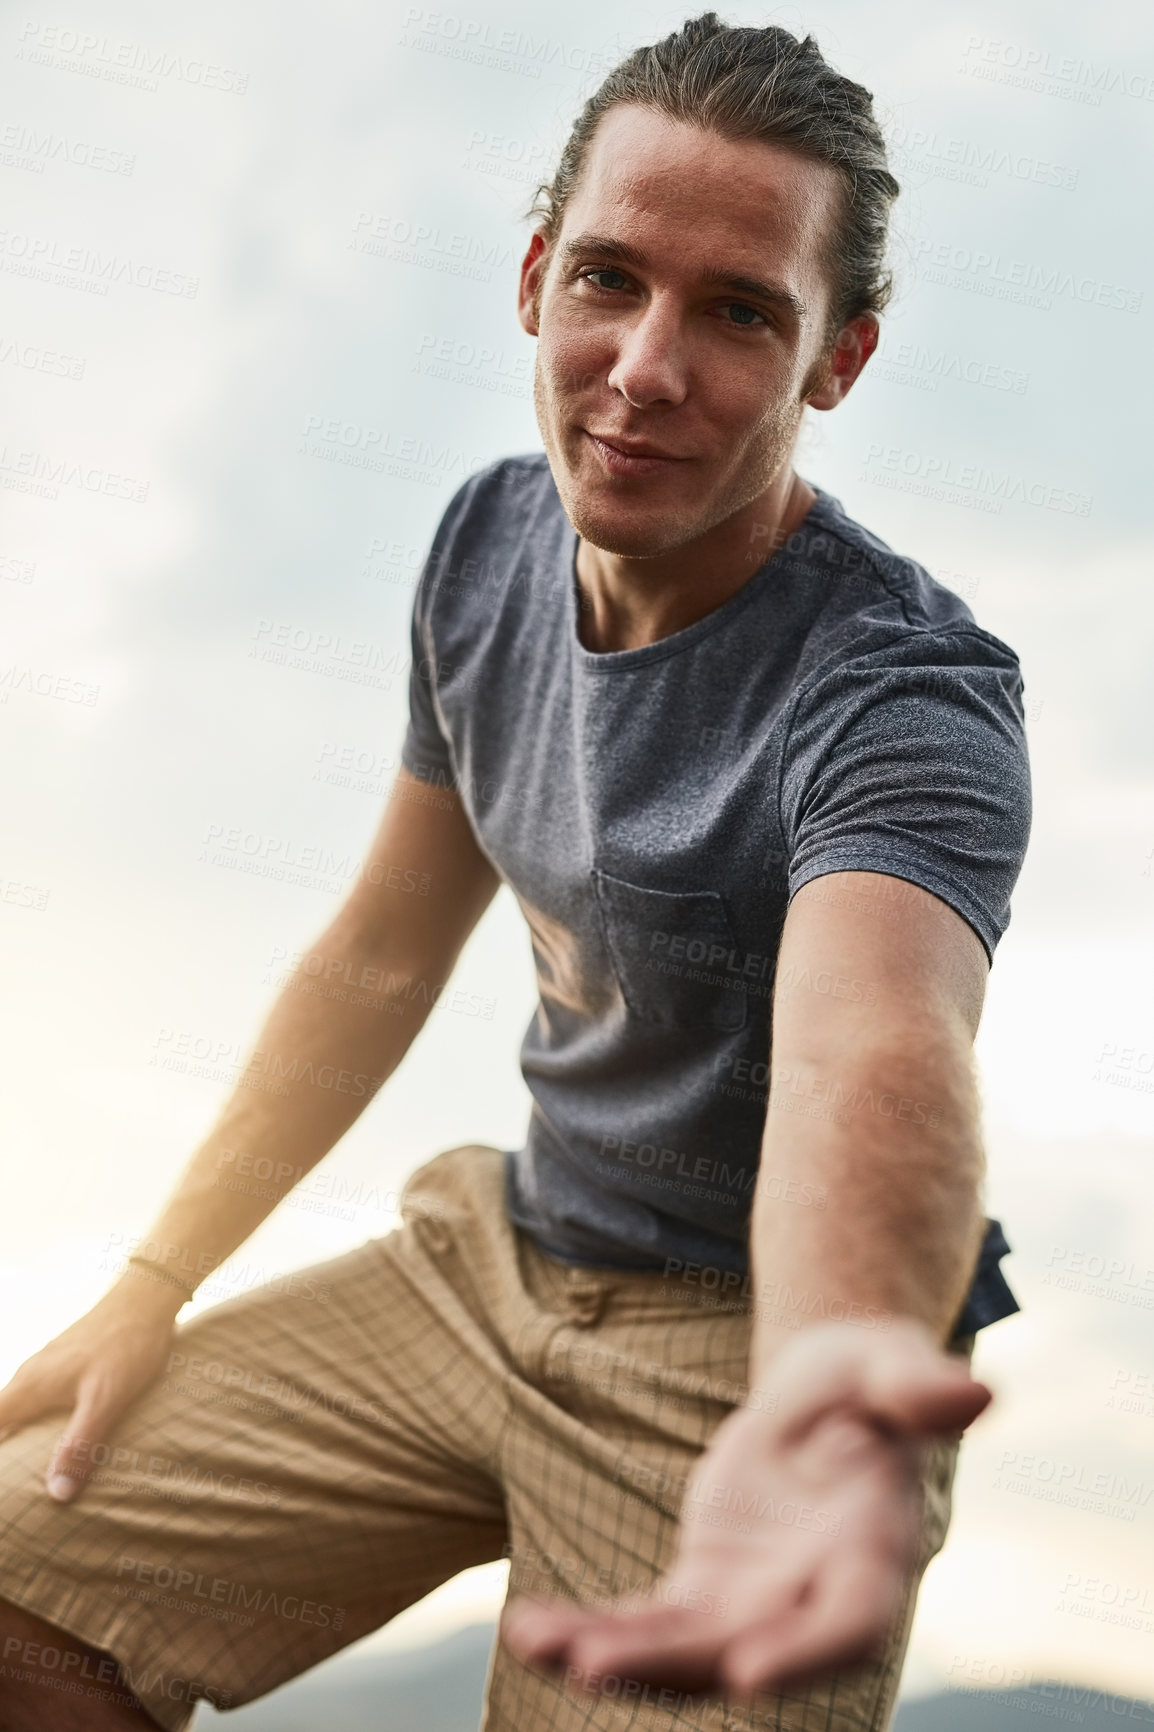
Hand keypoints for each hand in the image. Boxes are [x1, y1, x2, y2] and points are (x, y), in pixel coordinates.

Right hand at [0, 1274, 183, 1502]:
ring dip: (15, 1436)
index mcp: (28, 1387)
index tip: (4, 1484)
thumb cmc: (126, 1345)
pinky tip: (53, 1437)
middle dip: (4, 1448)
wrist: (147, 1298)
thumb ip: (80, 1446)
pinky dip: (34, 1421)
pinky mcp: (64, 1364)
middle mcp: (29, 1376)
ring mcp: (45, 1368)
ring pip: (16, 1408)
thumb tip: (55, 1494)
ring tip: (25, 1469)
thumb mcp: (105, 1400)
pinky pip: (36, 1399)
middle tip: (15, 1487)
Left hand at [502, 1319, 989, 1701]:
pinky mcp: (707, 1592)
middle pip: (743, 1650)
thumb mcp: (886, 1362)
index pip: (847, 1620)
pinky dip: (592, 1629)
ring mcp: (756, 1604)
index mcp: (870, 1549)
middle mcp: (811, 1595)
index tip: (743, 1674)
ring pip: (683, 1651)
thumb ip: (917, 1384)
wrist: (830, 1398)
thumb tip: (976, 1394)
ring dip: (614, 1656)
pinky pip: (647, 1623)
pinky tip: (530, 1627)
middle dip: (670, 1666)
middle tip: (591, 1668)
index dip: (802, 1651)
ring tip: (539, 1644)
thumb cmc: (868, 1374)